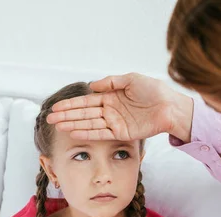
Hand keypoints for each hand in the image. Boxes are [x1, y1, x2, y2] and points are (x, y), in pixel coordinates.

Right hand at [46, 73, 192, 142]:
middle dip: (67, 116)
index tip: (56, 108)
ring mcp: (115, 123)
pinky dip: (88, 133)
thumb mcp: (131, 79)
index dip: (71, 105)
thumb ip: (110, 83)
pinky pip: (101, 134)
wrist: (170, 106)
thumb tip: (92, 86)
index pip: (87, 102)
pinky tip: (75, 132)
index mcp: (111, 97)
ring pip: (90, 124)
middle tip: (50, 119)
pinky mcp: (122, 133)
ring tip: (58, 126)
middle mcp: (110, 111)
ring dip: (73, 125)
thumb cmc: (154, 91)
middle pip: (84, 114)